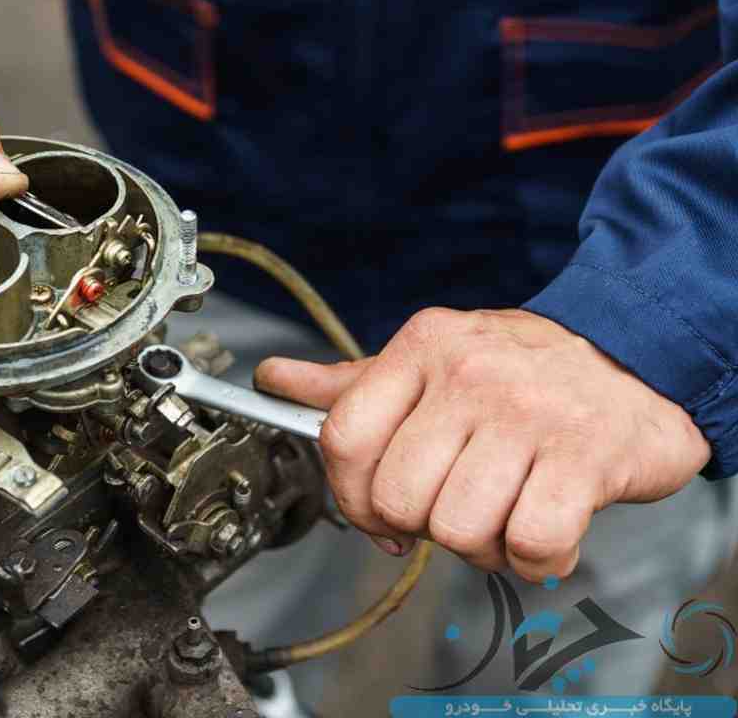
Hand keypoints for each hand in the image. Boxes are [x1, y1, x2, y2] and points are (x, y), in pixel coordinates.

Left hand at [255, 308, 707, 580]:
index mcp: (422, 348)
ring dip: (480, 545)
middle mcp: (470, 375)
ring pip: (459, 527)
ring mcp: (530, 414)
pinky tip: (542, 532)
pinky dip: (534, 559)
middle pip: (399, 496)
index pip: (344, 437)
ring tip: (502, 514)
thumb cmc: (520, 372)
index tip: (376, 514)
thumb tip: (272, 380)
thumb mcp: (431, 361)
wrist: (635, 359)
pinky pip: (531, 543)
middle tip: (452, 509)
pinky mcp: (586, 457)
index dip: (351, 495)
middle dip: (421, 525)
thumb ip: (351, 383)